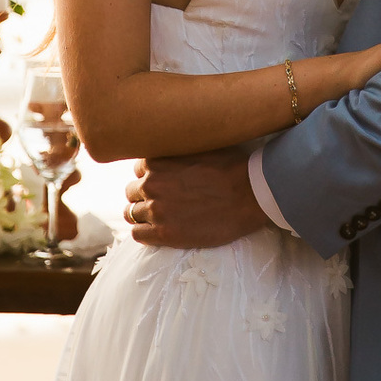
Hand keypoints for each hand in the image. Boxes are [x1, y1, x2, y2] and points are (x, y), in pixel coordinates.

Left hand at [124, 148, 267, 247]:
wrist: (250, 194)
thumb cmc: (231, 166)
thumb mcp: (199, 146)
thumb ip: (177, 150)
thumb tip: (171, 147)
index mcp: (156, 161)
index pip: (139, 169)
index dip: (151, 176)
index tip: (163, 182)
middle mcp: (150, 184)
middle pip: (132, 191)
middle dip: (144, 195)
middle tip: (162, 201)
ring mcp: (156, 210)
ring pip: (131, 213)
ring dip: (142, 215)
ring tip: (158, 218)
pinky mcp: (164, 234)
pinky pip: (138, 234)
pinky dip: (145, 232)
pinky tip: (157, 231)